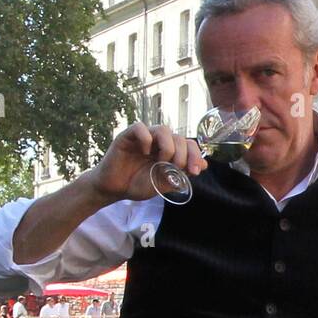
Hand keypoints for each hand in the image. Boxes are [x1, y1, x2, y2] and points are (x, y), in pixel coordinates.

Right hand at [89, 122, 206, 202]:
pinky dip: (146, 139)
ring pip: (162, 129)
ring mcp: (143, 137)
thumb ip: (180, 175)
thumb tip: (203, 166)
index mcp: (168, 151)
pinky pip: (140, 127)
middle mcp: (157, 142)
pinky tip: (145, 152)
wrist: (114, 189)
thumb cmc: (136, 185)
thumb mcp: (162, 184)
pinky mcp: (128, 136)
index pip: (187, 144)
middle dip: (182, 154)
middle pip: (178, 137)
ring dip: (167, 146)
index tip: (195, 170)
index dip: (195, 155)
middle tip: (176, 168)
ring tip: (161, 161)